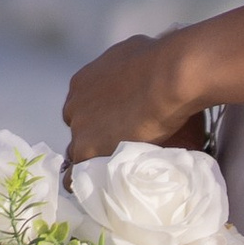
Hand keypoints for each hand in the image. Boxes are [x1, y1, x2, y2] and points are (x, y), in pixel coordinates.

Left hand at [63, 31, 200, 171]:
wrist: (168, 75)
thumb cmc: (162, 61)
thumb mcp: (138, 52)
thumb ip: (130, 66)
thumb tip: (143, 66)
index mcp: (83, 80)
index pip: (83, 106)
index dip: (100, 117)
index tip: (117, 125)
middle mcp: (75, 103)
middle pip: (79, 128)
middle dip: (95, 137)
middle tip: (121, 147)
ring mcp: (78, 127)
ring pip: (77, 153)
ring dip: (92, 160)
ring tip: (113, 174)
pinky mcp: (86, 148)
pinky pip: (75, 176)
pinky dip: (87, 183)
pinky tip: (99, 193)